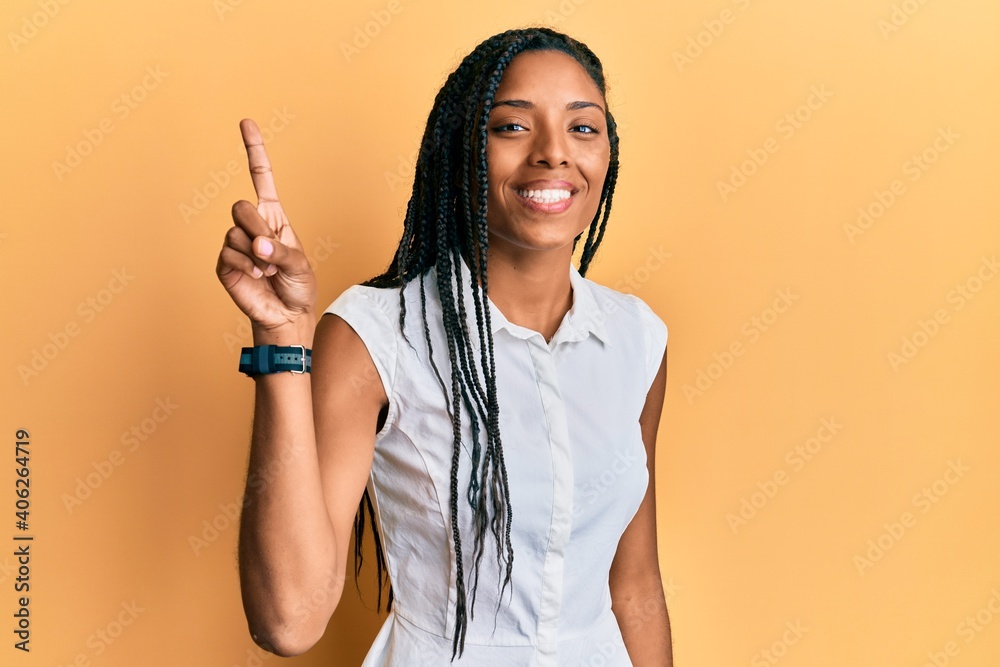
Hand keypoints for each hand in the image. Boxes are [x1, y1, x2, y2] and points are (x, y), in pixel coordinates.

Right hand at [216, 119, 316, 333]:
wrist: (286, 315)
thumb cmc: (298, 286)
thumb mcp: (300, 263)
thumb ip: (281, 249)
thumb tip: (257, 244)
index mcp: (274, 216)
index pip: (261, 177)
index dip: (254, 151)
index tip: (246, 122)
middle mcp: (252, 225)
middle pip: (241, 206)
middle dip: (257, 229)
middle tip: (270, 251)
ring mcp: (235, 243)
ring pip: (235, 233)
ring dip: (256, 255)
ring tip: (268, 270)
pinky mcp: (225, 263)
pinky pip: (229, 254)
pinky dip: (246, 267)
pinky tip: (256, 277)